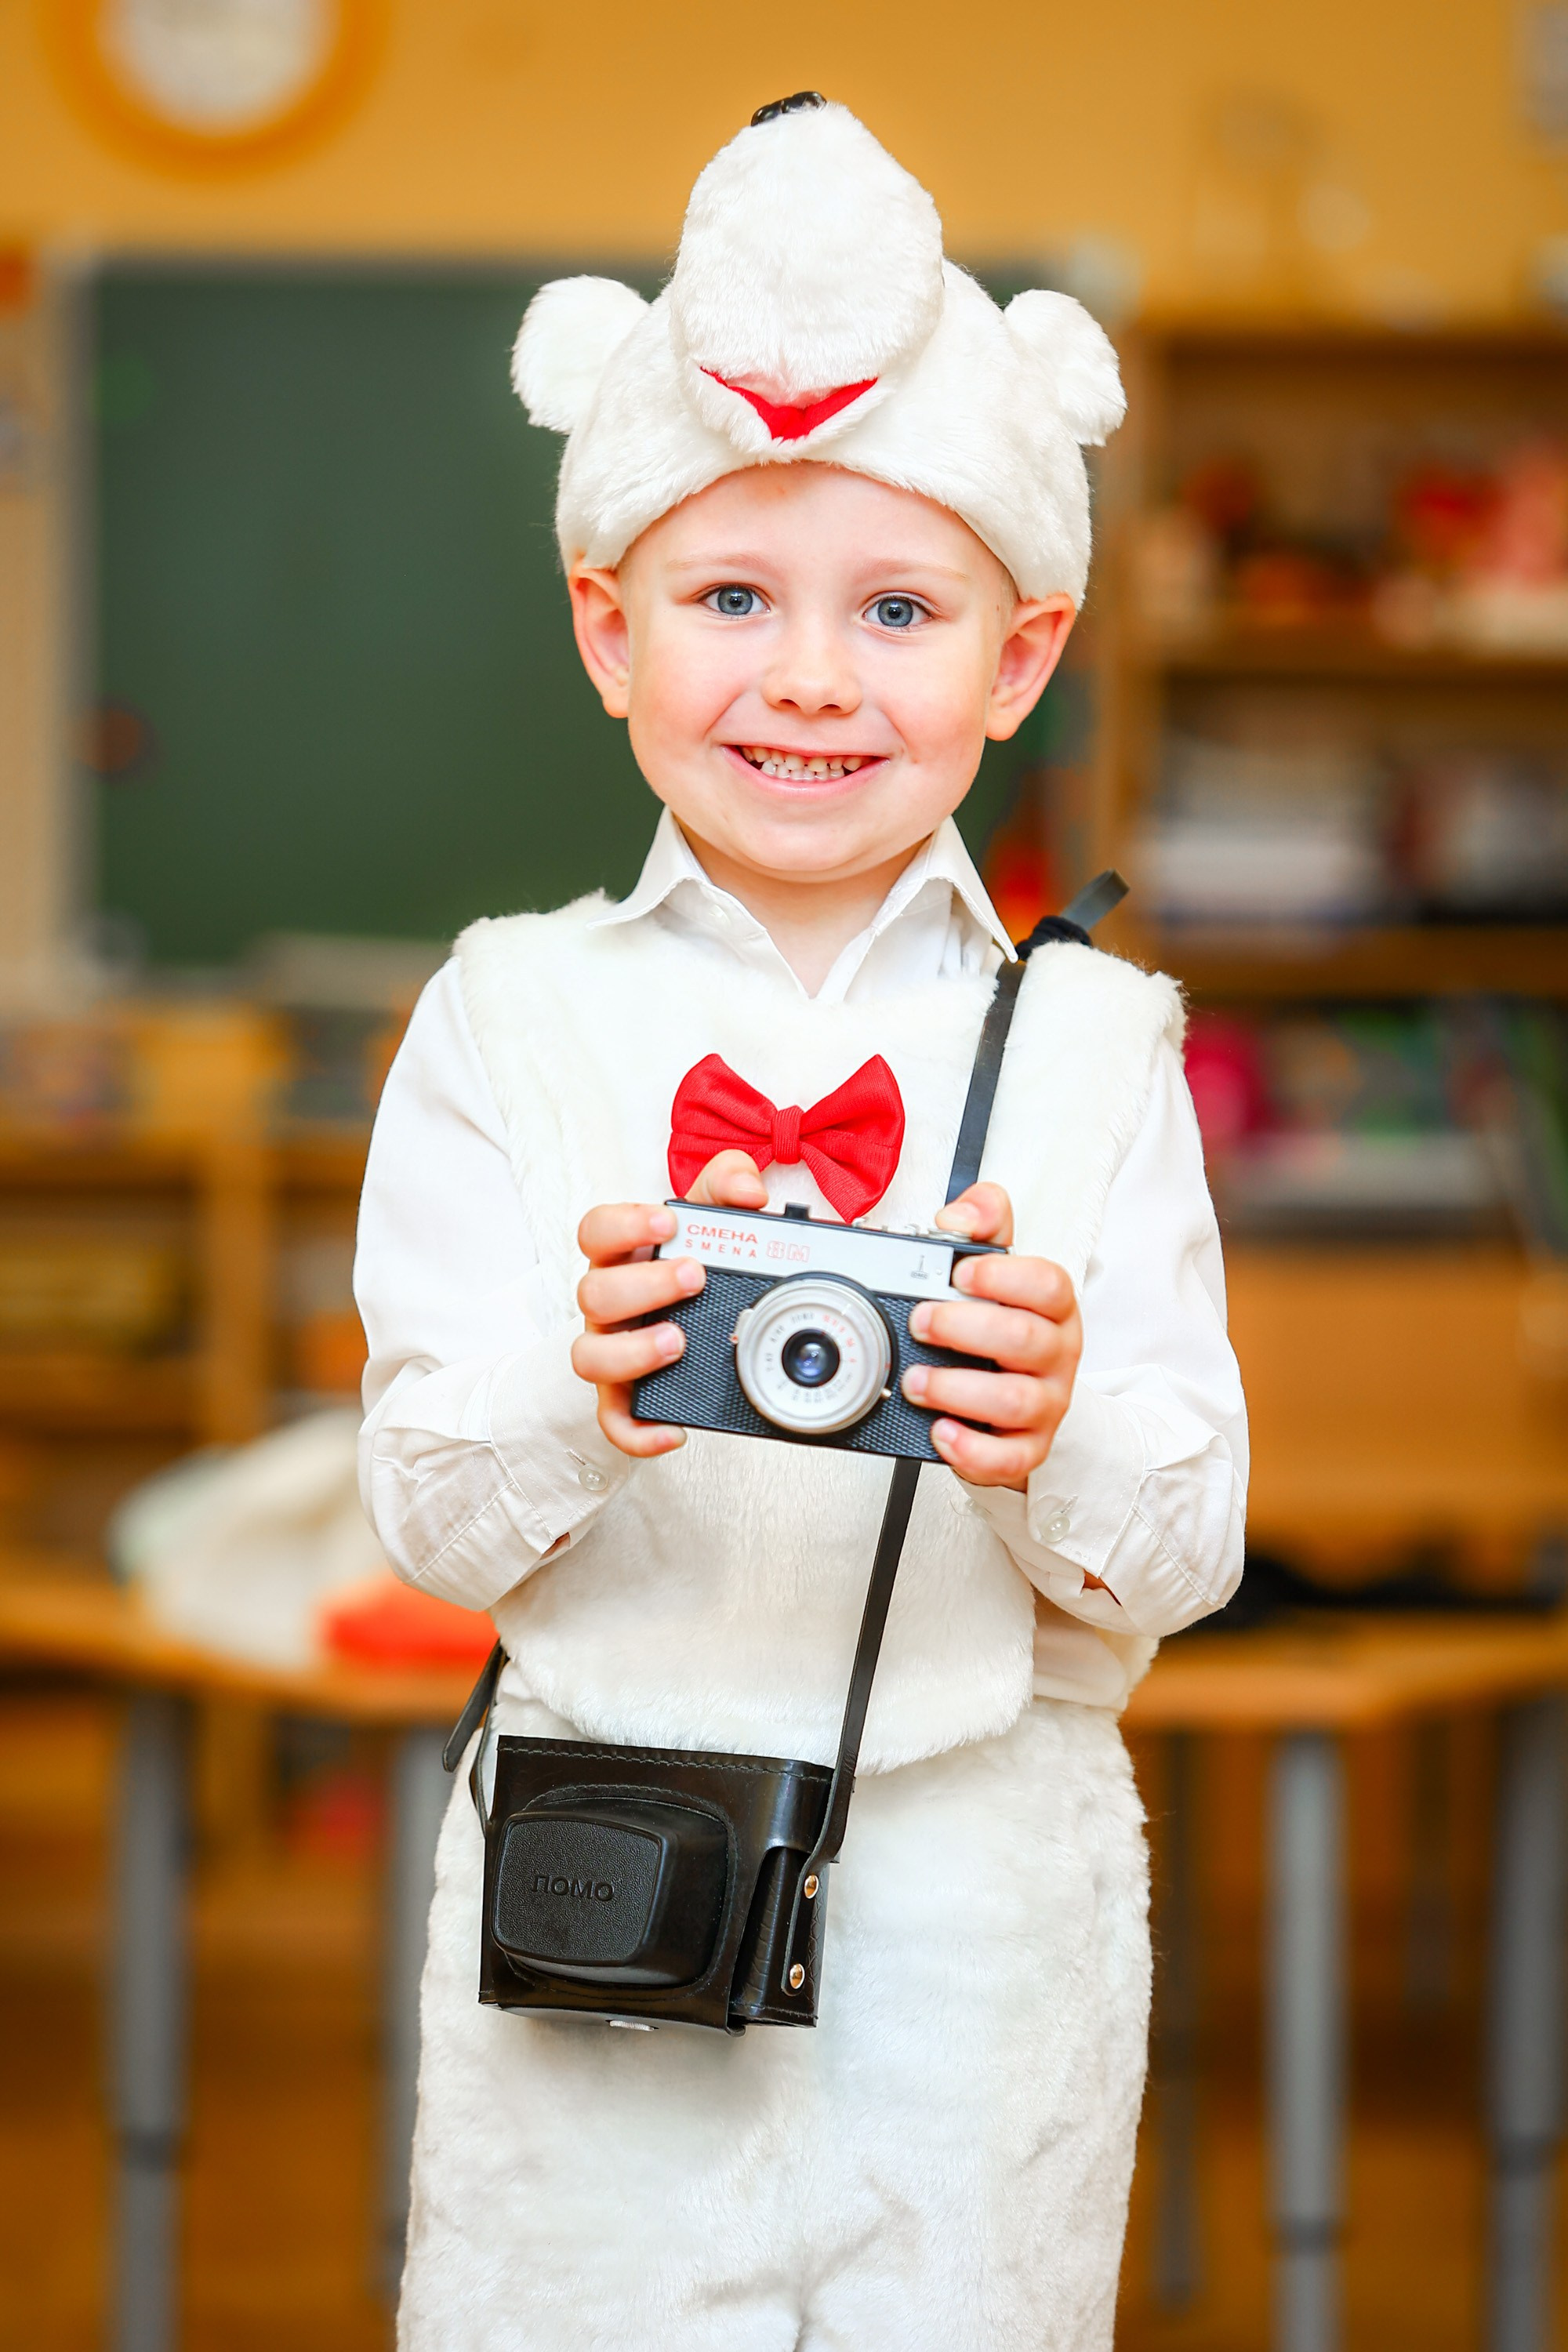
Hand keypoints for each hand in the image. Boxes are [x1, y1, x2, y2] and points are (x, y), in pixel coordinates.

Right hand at [571, 1152, 767, 1456]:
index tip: (669, 1221)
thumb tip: (749, 1192)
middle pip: (592, 1292)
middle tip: (695, 1277)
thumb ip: (729, 1184)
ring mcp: (612, 1349)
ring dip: (631, 1352)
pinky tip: (674, 1430)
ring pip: (590, 1356)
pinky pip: (615, 1420)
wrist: (700, 1318)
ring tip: (677, 1342)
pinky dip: (638, 1430)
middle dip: (643, 1285)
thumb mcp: (712, 1214)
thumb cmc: (695, 1261)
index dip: (624, 1224)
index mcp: (624, 1255)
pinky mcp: (625, 1395)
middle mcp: (609, 1303)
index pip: (595, 1230)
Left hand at [901, 1182, 1080, 1491]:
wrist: (1022, 1402)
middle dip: (964, 1329)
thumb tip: (957, 1216)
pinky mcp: (1028, 1448)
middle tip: (919, 1322)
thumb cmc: (1003, 1329)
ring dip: (958, 1389)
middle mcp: (1056, 1354)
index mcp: (1052, 1307)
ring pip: (1016, 1400)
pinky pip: (1010, 1457)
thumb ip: (982, 1226)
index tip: (959, 1273)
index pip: (1049, 1285)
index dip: (1003, 1278)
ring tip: (916, 1380)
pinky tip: (941, 1431)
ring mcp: (1046, 1403)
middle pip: (1025, 1340)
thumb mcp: (998, 1271)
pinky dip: (972, 1449)